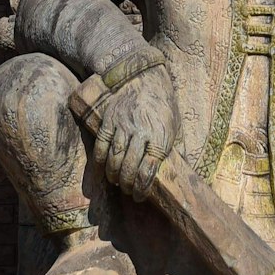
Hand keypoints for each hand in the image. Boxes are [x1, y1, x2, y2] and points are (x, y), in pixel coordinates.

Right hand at [93, 65, 174, 199]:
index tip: (140, 196)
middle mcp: (141, 133)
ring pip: (114, 159)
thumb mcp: (173, 125)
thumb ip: (167, 146)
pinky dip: (100, 162)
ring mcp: (123, 127)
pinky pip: (101, 147)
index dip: (142, 188)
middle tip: (128, 191)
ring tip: (117, 182)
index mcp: (161, 136)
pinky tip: (103, 171)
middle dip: (127, 184)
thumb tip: (166, 170)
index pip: (149, 170)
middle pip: (129, 167)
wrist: (144, 77)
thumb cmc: (162, 105)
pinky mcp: (108, 122)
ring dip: (114, 176)